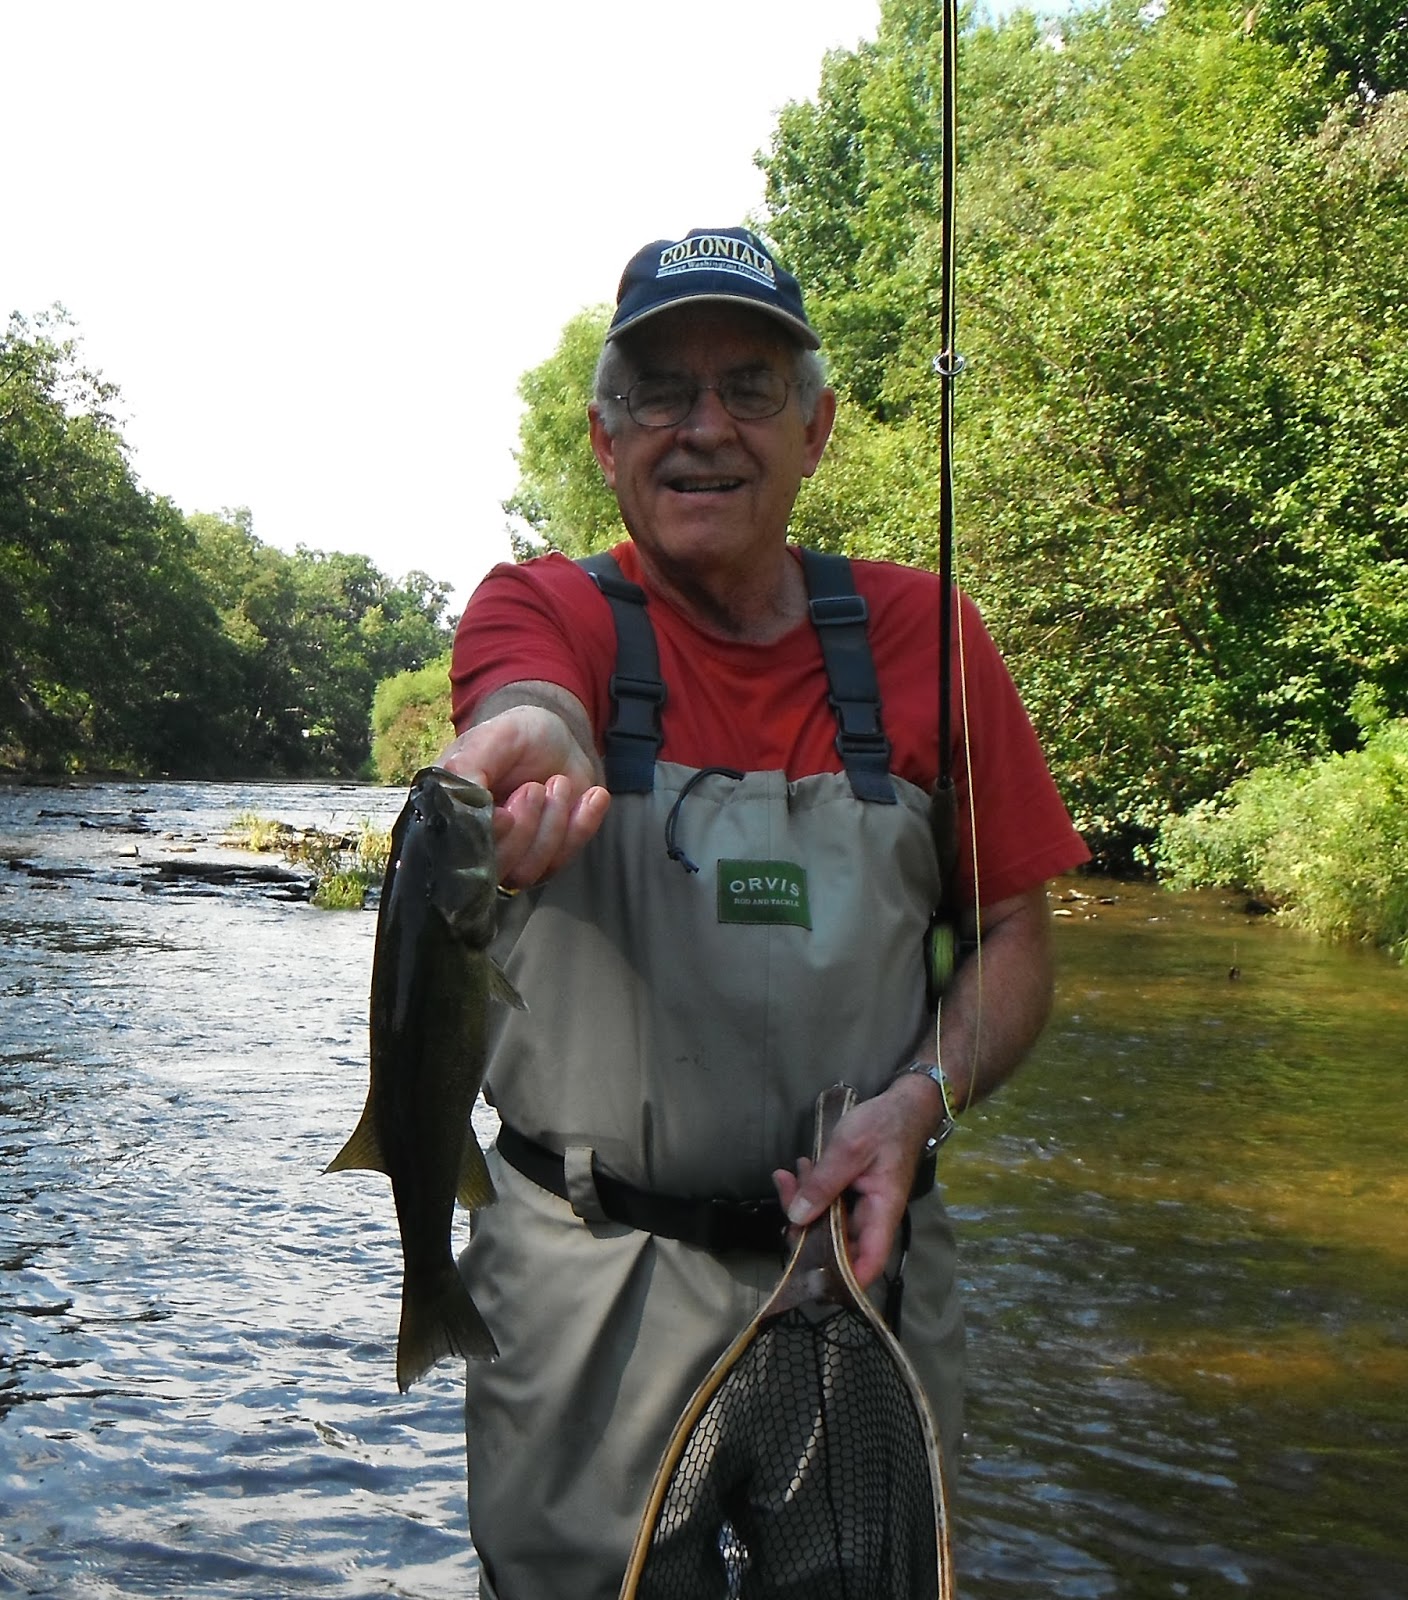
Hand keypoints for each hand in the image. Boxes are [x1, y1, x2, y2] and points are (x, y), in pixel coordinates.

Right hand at [439, 705, 609, 887]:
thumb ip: (468, 769)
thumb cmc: (516, 736)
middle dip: (524, 828)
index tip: (505, 813)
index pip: (454, 850)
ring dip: (552, 825)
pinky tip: (591, 797)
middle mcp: (472, 844)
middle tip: (535, 787)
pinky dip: (581, 826)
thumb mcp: (491, 739)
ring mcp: (509, 856)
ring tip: (559, 785)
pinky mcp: (544, 859)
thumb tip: (462, 813)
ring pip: (526, 873)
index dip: (484, 838)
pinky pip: (562, 862)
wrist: (557, 738)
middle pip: (493, 869)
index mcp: (446, 814)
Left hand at [771, 1078, 938, 1290]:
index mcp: (882, 1212)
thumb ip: (824, 1183)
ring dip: (803, 1204)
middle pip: (838, 1244)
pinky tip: (795, 1170)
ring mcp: (860, 1206)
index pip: (869, 1263)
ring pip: (826, 1222)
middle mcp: (872, 1217)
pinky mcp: (849, 1193)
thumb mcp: (850, 1149)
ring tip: (788, 1176)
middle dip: (807, 1231)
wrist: (901, 1103)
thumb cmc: (883, 1126)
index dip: (845, 1281)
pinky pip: (825, 1203)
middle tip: (786, 1201)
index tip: (811, 1280)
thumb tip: (796, 1218)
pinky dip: (808, 1190)